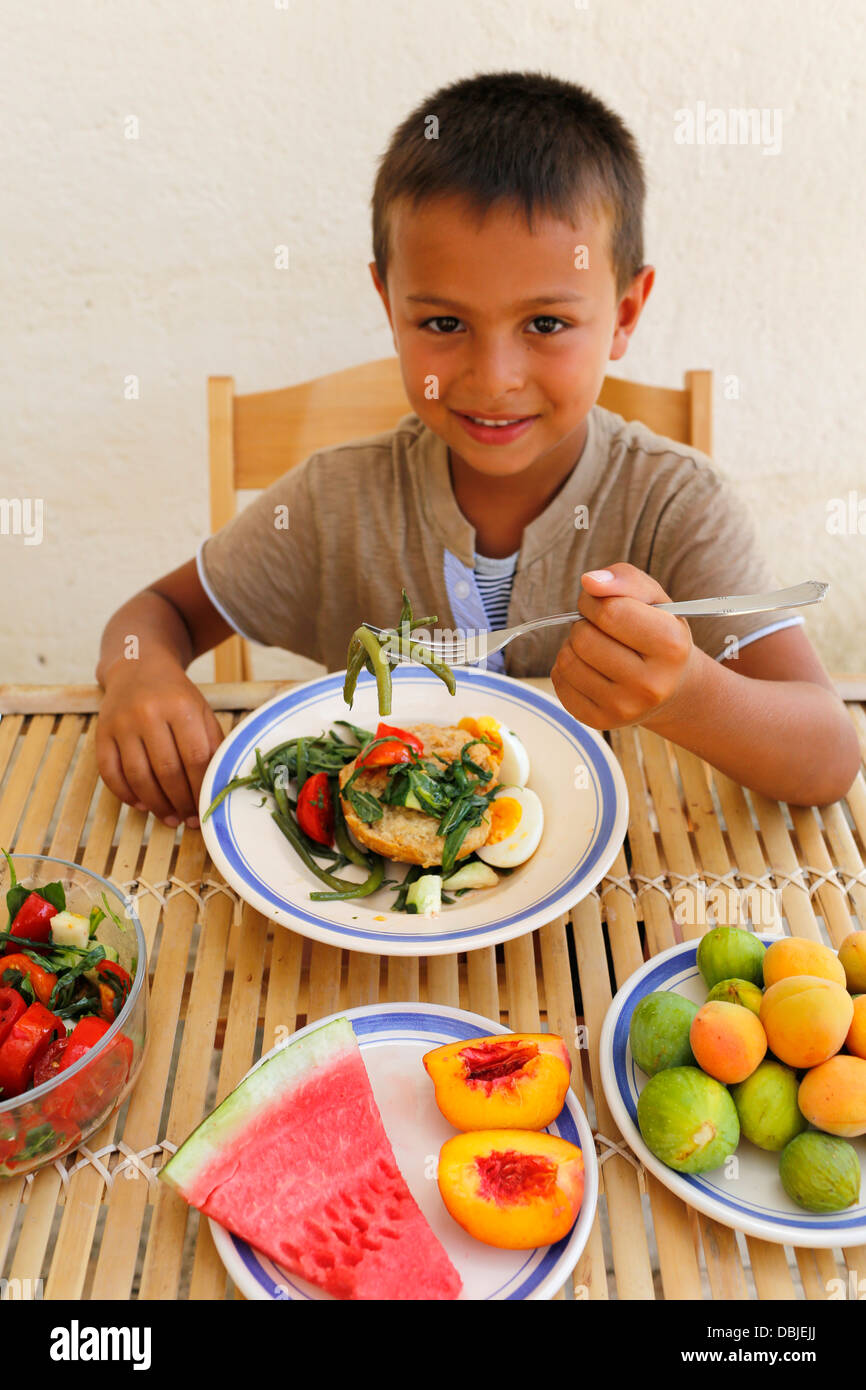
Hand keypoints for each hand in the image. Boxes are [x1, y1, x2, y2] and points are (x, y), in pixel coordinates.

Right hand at [95, 654, 224, 826]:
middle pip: (167, 771)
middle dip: (180, 802)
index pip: (195, 758)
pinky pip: (110, 772)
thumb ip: (213, 745)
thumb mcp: (202, 711)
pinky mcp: (102, 732)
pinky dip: (126, 794)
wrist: (138, 666)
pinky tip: (141, 804)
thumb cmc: (177, 696)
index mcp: (181, 707)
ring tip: (168, 817)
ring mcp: (121, 723)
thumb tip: (217, 788)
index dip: (200, 789)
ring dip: (155, 804)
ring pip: (138, 776)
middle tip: (188, 819)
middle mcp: (148, 713)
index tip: (205, 808)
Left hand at [550, 563, 695, 730]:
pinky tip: (590, 668)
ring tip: (596, 647)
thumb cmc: (658, 633)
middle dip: (584, 624)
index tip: (601, 603)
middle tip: (600, 628)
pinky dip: (567, 668)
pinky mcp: (599, 721)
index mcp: (670, 646)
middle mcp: (650, 684)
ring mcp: (624, 708)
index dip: (595, 601)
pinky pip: (560, 682)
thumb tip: (590, 581)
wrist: (670, 688)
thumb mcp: (654, 599)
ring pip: (567, 660)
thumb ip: (625, 579)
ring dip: (574, 645)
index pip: (610, 612)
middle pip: (584, 638)